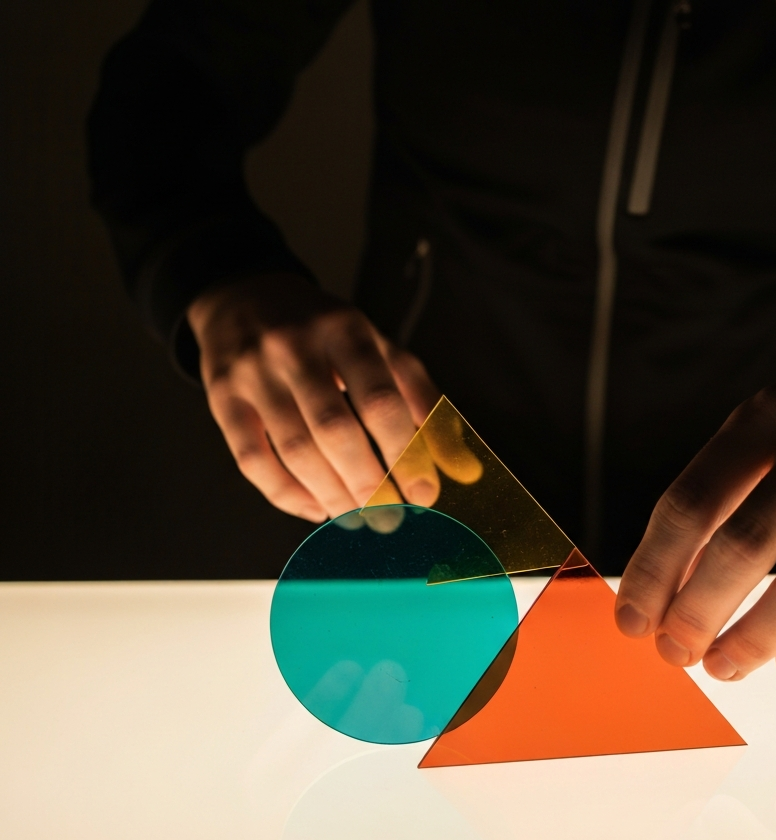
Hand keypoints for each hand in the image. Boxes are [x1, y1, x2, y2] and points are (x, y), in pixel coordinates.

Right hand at [189, 272, 440, 521]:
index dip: (406, 454)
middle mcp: (295, 347)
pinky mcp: (222, 399)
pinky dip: (287, 495)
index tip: (424, 493)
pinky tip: (316, 508)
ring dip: (332, 495)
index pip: (381, 400)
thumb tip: (462, 469)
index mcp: (345, 329)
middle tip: (390, 516)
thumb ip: (423, 403)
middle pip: (336, 431)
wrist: (243, 295)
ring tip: (358, 517)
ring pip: (295, 451)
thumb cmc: (324, 332)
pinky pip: (253, 461)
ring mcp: (253, 373)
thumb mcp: (380, 348)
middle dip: (369, 485)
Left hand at [615, 380, 775, 677]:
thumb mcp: (768, 440)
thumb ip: (716, 500)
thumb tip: (659, 589)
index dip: (653, 570)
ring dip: (754, 639)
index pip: (691, 503)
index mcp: (768, 417)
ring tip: (725, 665)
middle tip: (676, 650)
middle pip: (742, 546)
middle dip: (696, 613)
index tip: (634, 619)